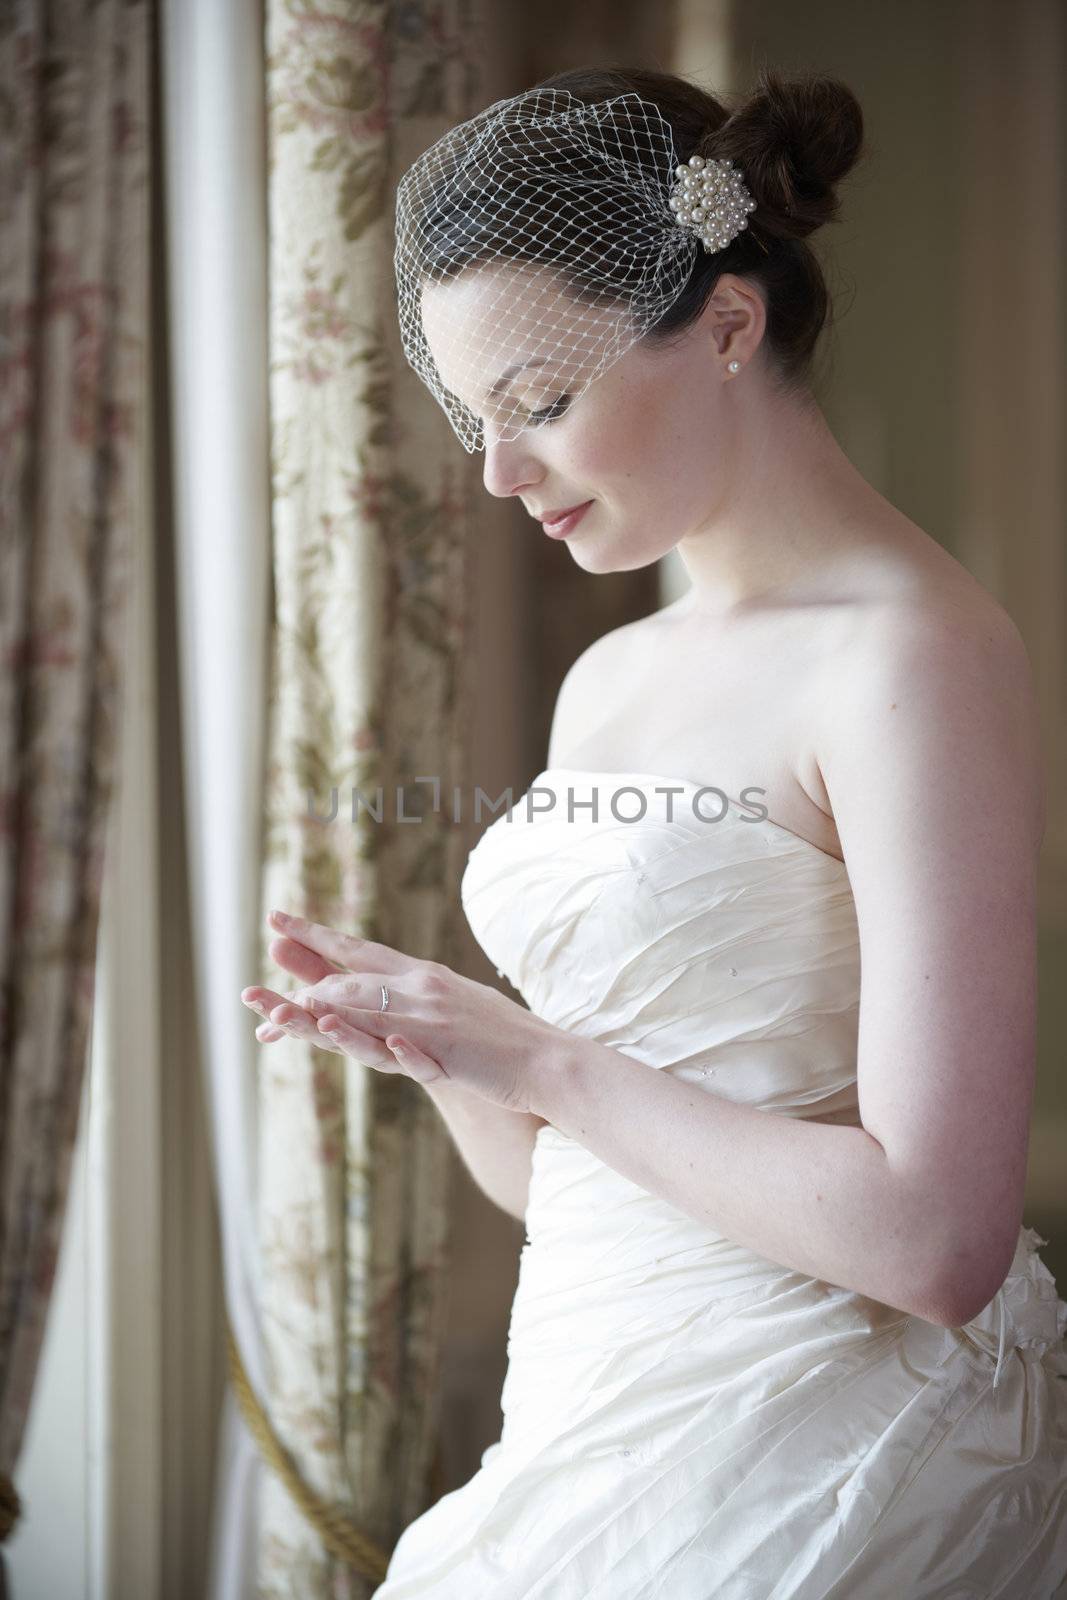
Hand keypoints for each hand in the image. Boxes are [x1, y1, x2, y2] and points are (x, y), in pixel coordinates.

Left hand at [241, 910, 566, 1114]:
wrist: (550, 1059)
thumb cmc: (504, 1041)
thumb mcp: (456, 1008)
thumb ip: (420, 999)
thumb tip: (390, 999)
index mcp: (423, 975)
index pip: (359, 948)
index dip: (316, 935)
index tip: (277, 921)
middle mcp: (421, 986)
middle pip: (349, 973)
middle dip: (300, 971)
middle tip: (254, 979)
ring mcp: (429, 1015)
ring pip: (358, 1004)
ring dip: (310, 1008)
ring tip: (271, 1009)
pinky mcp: (440, 1045)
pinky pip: (389, 1037)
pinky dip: (357, 1029)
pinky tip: (329, 1024)